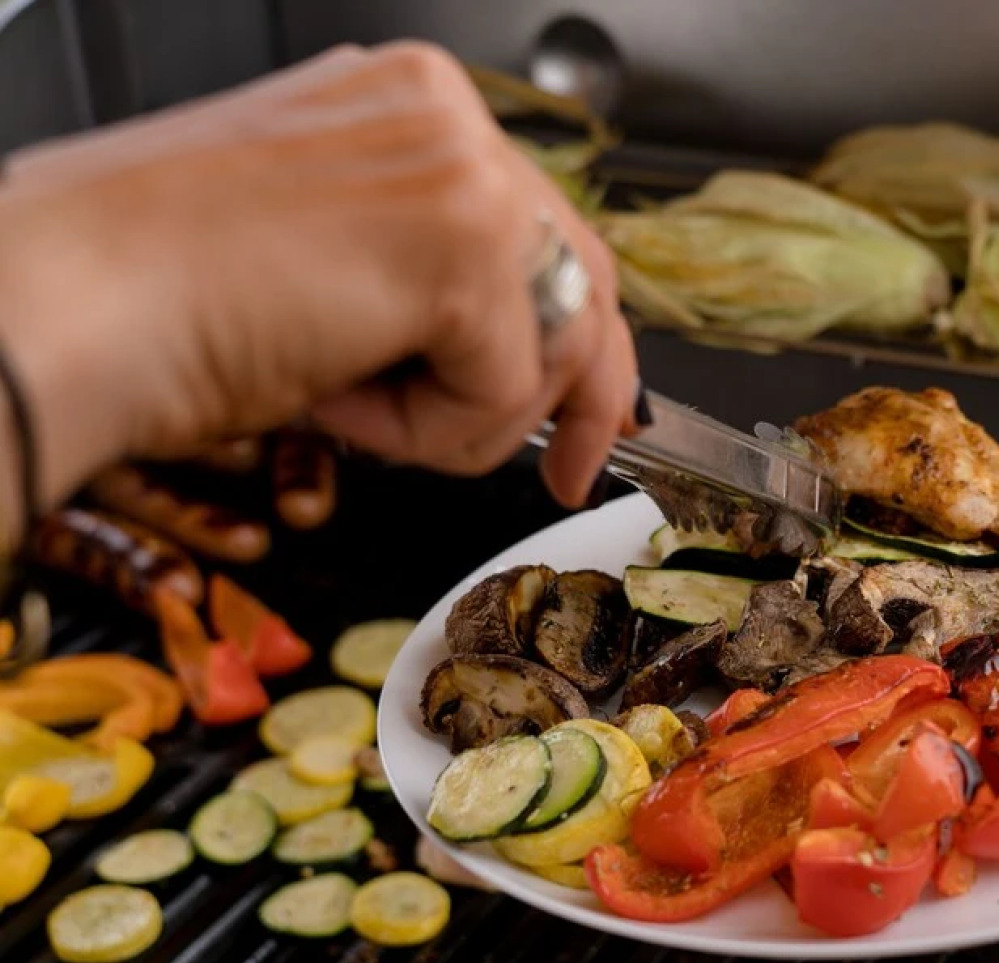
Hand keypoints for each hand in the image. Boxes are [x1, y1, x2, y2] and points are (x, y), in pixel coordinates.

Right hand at [0, 42, 636, 510]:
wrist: (61, 309)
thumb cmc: (152, 292)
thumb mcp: (330, 259)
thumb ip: (427, 272)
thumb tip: (516, 343)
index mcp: (408, 105)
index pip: (544, 225)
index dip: (571, 332)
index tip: (584, 406)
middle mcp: (443, 116)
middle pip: (581, 276)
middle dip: (576, 392)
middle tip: (566, 468)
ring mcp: (457, 168)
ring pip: (549, 343)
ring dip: (461, 417)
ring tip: (345, 399)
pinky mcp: (456, 243)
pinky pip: (502, 388)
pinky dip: (428, 434)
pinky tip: (333, 399)